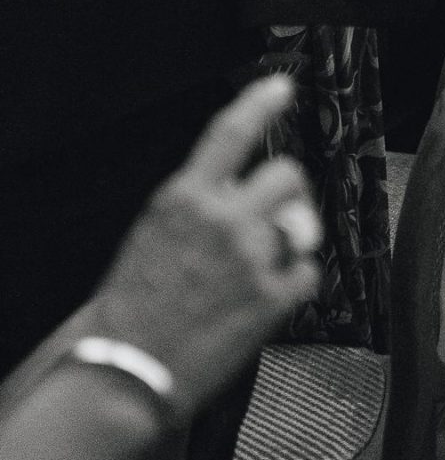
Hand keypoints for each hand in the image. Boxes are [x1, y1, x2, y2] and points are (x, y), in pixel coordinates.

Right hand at [82, 76, 321, 418]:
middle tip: (281, 214)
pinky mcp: (270, 299)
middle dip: (289, 192)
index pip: (230, 133)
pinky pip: (307, 273)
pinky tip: (266, 300)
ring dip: (294, 237)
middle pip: (287, 175)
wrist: (123, 372)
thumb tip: (234, 192)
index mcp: (183, 199)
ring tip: (267, 263)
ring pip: (303, 222)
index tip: (282, 86)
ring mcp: (250, 258)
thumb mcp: (151, 236)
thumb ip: (196, 207)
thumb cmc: (129, 311)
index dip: (260, 103)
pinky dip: (293, 285)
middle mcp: (221, 220)